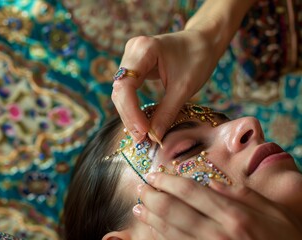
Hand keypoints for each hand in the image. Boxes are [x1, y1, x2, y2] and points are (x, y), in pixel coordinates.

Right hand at [112, 31, 218, 142]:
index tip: (144, 132)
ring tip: (142, 135)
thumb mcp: (184, 88)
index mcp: (143, 49)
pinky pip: (128, 90)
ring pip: (121, 93)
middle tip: (142, 139)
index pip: (126, 86)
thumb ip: (166, 113)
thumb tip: (153, 138)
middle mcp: (131, 50)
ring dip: (130, 114)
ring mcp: (131, 58)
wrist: (204, 41)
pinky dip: (133, 108)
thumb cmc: (197, 58)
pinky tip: (141, 122)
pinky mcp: (134, 66)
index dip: (131, 112)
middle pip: (120, 90)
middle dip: (129, 116)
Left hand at [133, 173, 301, 238]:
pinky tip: (152, 231)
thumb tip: (213, 183)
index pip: (191, 191)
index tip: (154, 174)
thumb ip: (243, 195)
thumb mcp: (275, 212)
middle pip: (173, 210)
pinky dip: (160, 238)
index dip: (168, 181)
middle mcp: (217, 233)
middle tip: (141, 188)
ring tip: (138, 207)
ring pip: (169, 231)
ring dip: (150, 218)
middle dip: (152, 196)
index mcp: (234, 215)